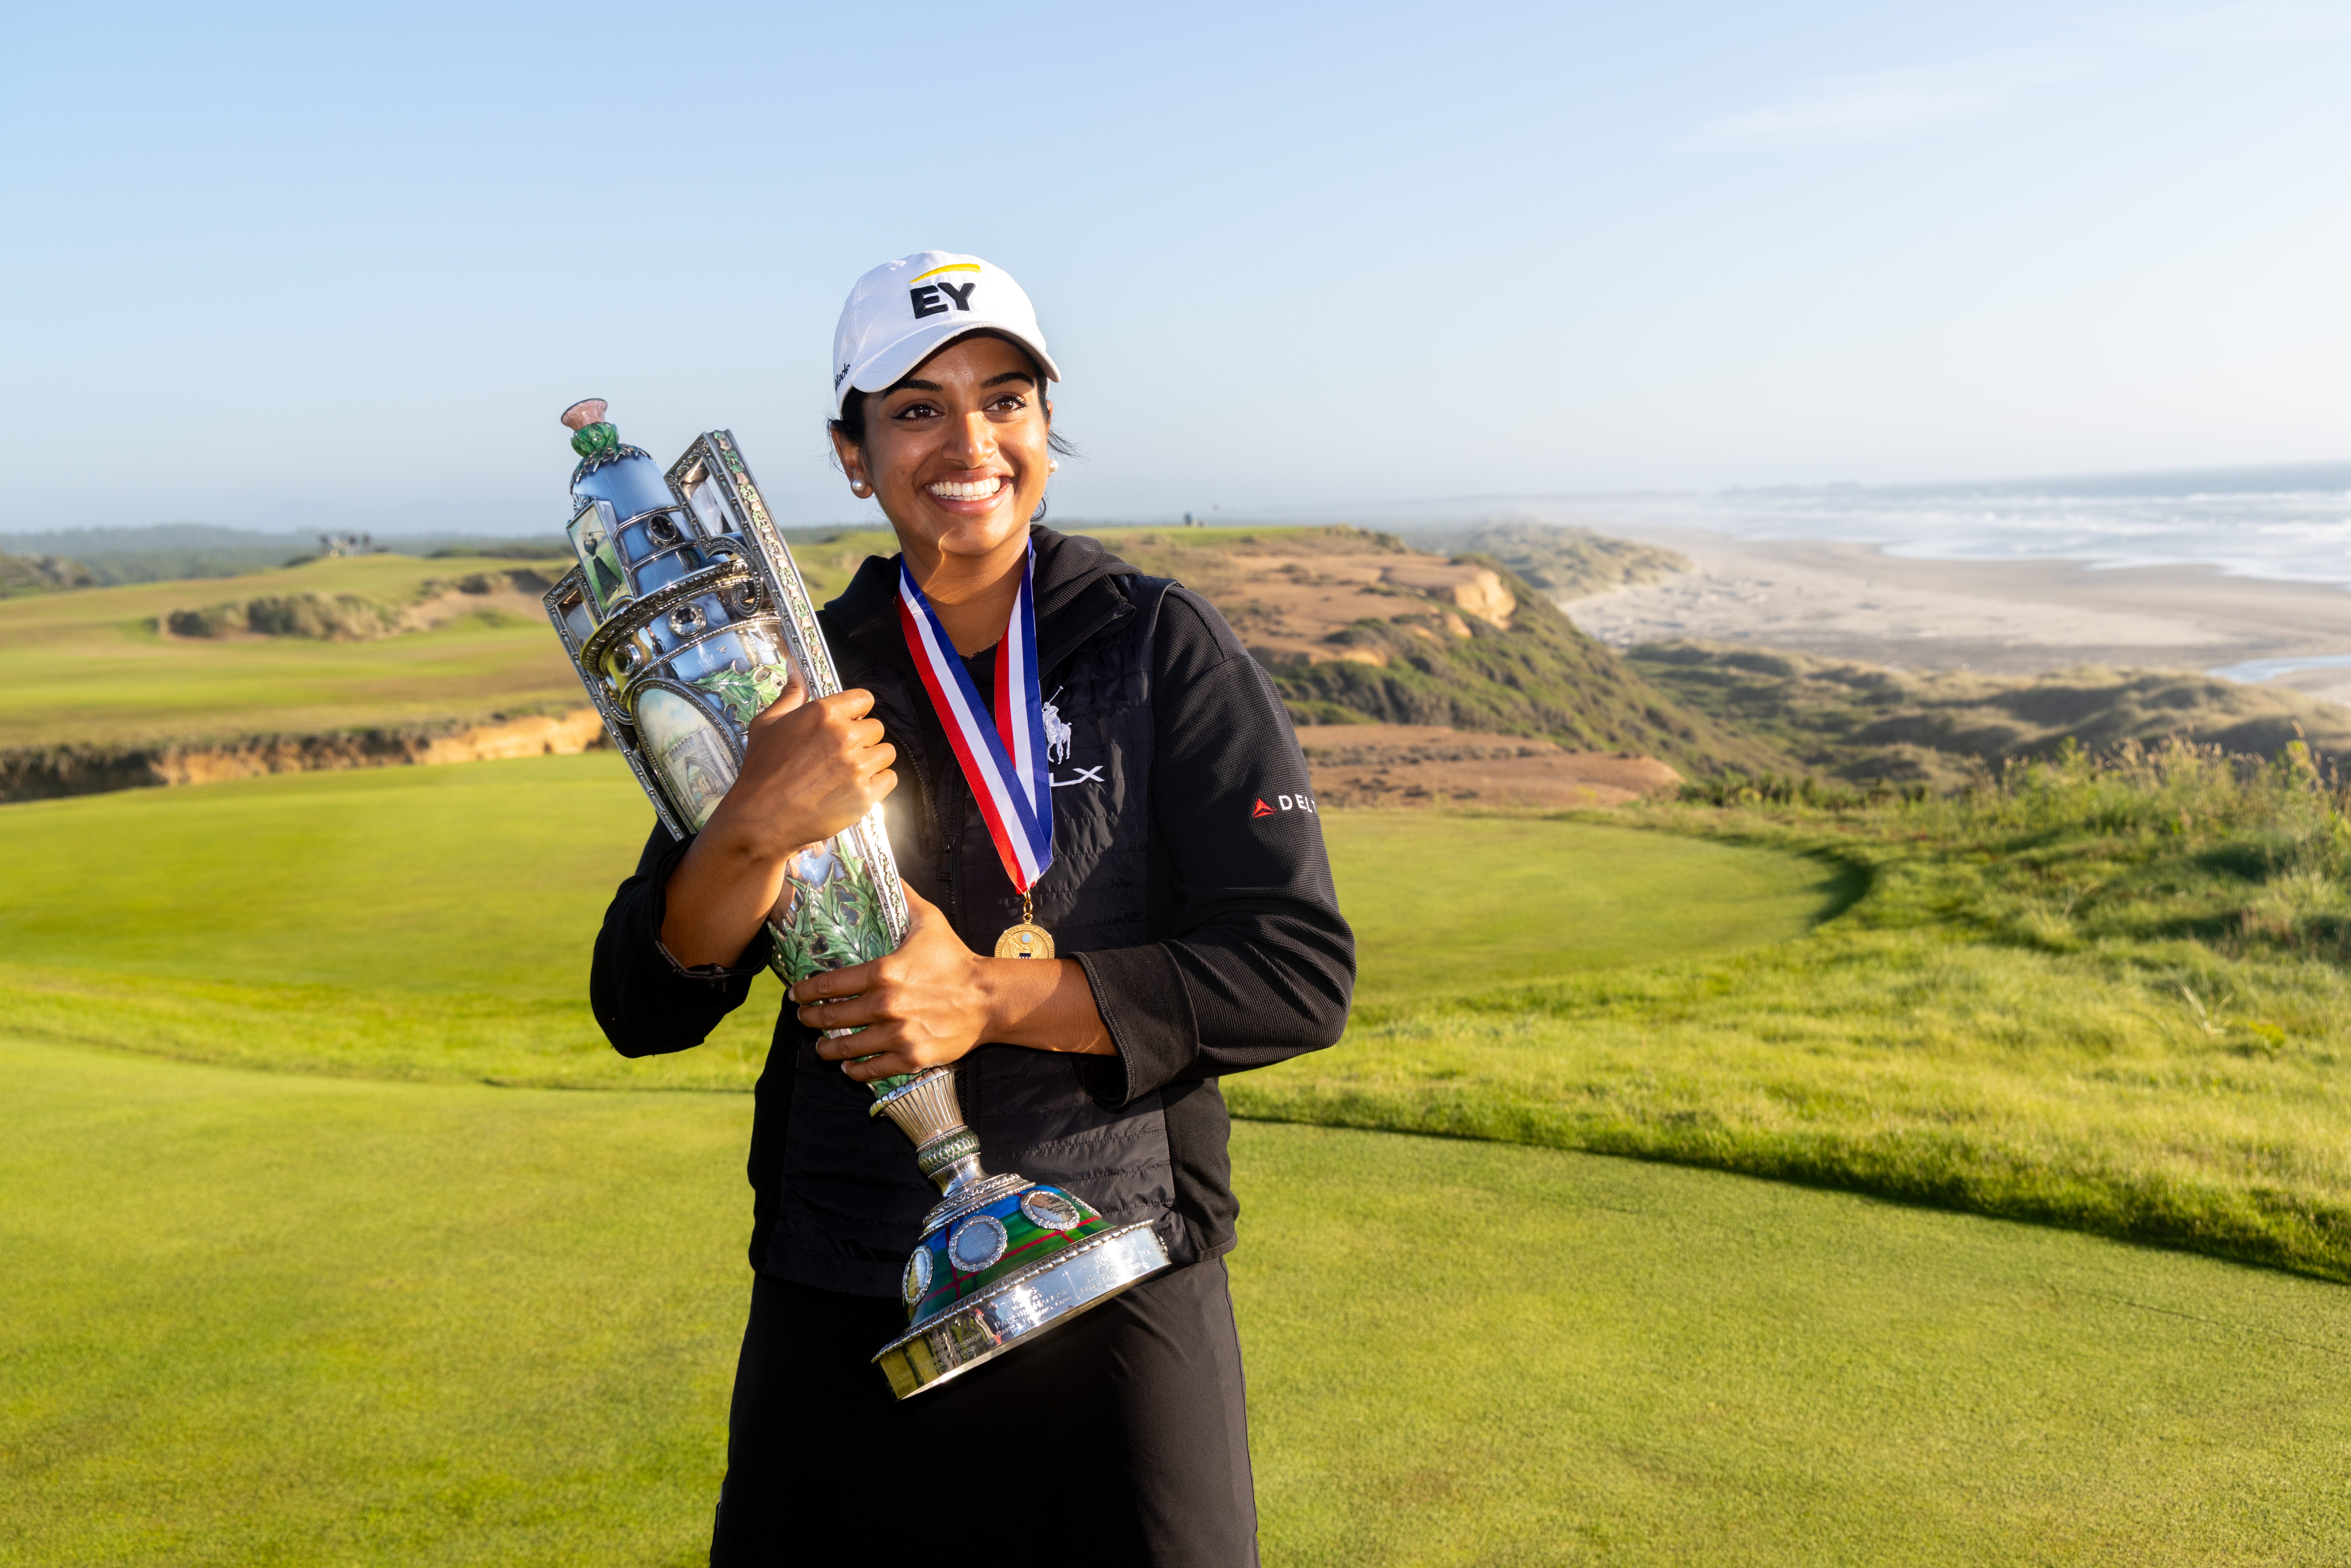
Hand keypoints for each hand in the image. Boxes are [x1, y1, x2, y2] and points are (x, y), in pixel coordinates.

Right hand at [699, 676, 896, 867]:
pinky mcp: (866, 796)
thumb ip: (790, 695)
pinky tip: (853, 789)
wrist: (760, 818)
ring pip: (886, 753)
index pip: (864, 699)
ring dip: (871, 761)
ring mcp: (857, 767)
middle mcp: (844, 736)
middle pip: (876, 727)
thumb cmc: (761, 771)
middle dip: (862, 739)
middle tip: (839, 755)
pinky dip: (877, 784)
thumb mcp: (767, 725)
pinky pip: (889, 780)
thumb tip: (795, 668)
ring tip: (847, 773)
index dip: (857, 711)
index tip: (847, 723)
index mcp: (824, 713)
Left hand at [795, 884, 994, 1081]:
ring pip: (848, 1048)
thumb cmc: (956, 958)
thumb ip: (903, 897)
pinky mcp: (912, 1057)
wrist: (988, 998)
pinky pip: (873, 1069)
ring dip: (829, 1049)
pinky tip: (850, 1067)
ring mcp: (898, 1034)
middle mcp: (885, 1005)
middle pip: (833, 1017)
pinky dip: (857, 1071)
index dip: (806, 991)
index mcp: (883, 972)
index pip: (829, 984)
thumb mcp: (929, 921)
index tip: (796, 995)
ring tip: (822, 1047)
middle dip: (811, 1018)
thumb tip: (882, 868)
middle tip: (804, 1018)